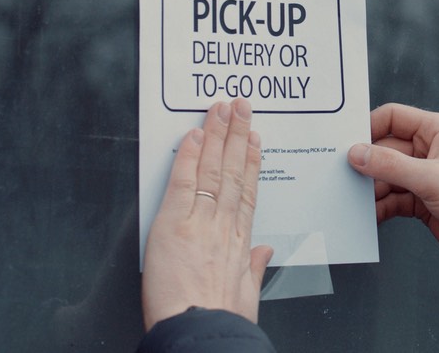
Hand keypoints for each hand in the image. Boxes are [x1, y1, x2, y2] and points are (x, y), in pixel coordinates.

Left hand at [142, 99, 272, 330]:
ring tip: (221, 109)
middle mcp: (224, 227)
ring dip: (216, 135)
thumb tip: (263, 251)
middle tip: (240, 107)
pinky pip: (183, 183)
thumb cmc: (220, 323)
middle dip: (236, 136)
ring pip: (212, 170)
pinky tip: (192, 136)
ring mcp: (201, 223)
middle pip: (232, 172)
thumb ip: (255, 268)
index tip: (254, 141)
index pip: (248, 192)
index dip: (251, 162)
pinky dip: (188, 157)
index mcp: (240, 244)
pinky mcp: (175, 225)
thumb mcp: (247, 297)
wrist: (200, 334)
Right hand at [347, 103, 438, 306]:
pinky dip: (379, 207)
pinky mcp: (421, 200)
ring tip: (352, 200)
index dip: (370, 127)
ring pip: (386, 176)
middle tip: (342, 175)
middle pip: (386, 149)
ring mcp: (424, 176)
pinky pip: (391, 198)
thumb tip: (356, 153)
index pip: (394, 117)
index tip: (347, 143)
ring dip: (371, 188)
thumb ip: (390, 165)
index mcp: (438, 131)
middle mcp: (430, 150)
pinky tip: (369, 216)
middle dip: (367, 164)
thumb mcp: (431, 178)